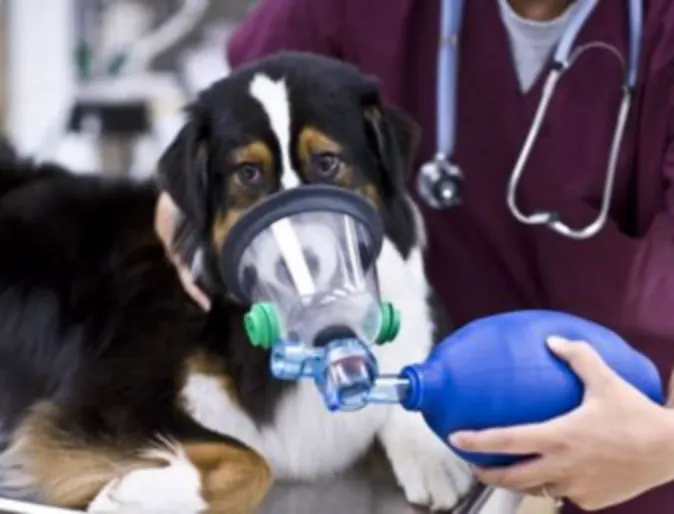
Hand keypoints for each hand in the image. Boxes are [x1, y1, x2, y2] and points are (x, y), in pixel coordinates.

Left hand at [449, 336, 673, 510]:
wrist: (672, 452)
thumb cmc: (635, 414)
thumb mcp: (606, 380)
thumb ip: (577, 357)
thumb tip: (552, 340)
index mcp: (559, 436)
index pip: (507, 441)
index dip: (477, 441)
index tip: (455, 438)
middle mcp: (562, 466)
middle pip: (512, 479)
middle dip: (487, 474)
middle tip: (474, 466)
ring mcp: (576, 488)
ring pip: (537, 489)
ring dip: (521, 482)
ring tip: (510, 470)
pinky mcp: (591, 501)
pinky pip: (565, 494)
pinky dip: (557, 484)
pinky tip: (559, 472)